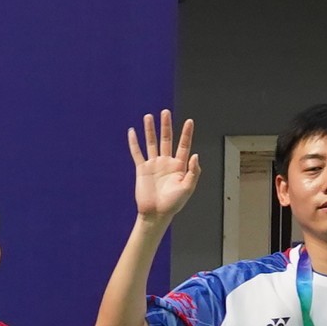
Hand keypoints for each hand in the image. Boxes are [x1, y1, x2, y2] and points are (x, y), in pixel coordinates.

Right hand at [127, 109, 201, 226]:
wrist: (155, 213)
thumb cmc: (173, 203)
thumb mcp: (188, 188)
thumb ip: (193, 172)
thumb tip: (195, 155)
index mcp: (179, 166)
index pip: (183, 145)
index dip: (186, 133)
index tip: (189, 121)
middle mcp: (166, 162)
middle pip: (166, 139)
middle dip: (166, 126)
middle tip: (165, 112)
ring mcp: (153, 164)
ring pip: (151, 143)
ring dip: (150, 130)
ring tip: (149, 116)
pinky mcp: (142, 169)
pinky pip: (137, 153)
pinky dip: (134, 143)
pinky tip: (132, 132)